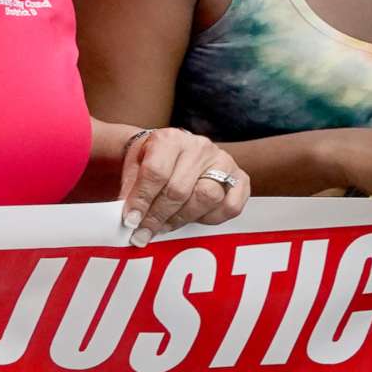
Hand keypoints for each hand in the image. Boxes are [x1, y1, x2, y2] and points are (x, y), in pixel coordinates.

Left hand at [118, 128, 248, 242]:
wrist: (173, 151)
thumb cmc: (152, 159)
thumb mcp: (134, 166)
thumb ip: (131, 189)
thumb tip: (130, 218)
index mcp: (170, 139)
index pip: (156, 172)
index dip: (142, 200)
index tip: (130, 220)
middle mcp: (199, 147)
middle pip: (180, 190)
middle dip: (158, 216)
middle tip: (144, 232)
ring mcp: (223, 161)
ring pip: (207, 198)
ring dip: (181, 219)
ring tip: (164, 226)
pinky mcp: (240, 178)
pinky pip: (231, 207)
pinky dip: (211, 218)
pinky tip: (193, 218)